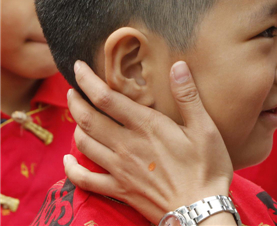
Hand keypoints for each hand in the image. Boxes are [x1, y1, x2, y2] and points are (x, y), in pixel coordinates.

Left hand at [64, 61, 232, 223]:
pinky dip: (72, 169)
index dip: (88, 80)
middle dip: (76, 100)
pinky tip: (69, 161)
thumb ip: (188, 96)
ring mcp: (120, 170)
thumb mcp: (205, 128)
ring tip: (76, 115)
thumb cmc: (207, 167)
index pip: (106, 98)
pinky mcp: (120, 190)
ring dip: (75, 126)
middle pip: (88, 119)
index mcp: (146, 126)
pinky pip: (85, 179)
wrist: (200, 210)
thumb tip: (177, 65)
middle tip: (72, 88)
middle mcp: (126, 145)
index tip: (77, 66)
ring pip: (84, 144)